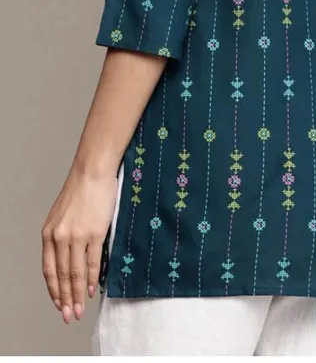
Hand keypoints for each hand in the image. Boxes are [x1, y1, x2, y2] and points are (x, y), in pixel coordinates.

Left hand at [41, 166, 116, 323]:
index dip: (54, 290)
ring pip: (76, 273)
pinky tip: (93, 289)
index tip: (58, 304)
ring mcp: (76, 236)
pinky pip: (92, 262)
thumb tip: (70, 262)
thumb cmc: (81, 190)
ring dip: (78, 294)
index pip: (49, 270)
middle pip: (62, 276)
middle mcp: (59, 237)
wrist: (93, 171)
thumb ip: (63, 237)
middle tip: (68, 316)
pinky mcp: (94, 232)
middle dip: (65, 298)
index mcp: (49, 234)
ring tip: (79, 309)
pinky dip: (92, 278)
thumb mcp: (63, 216)